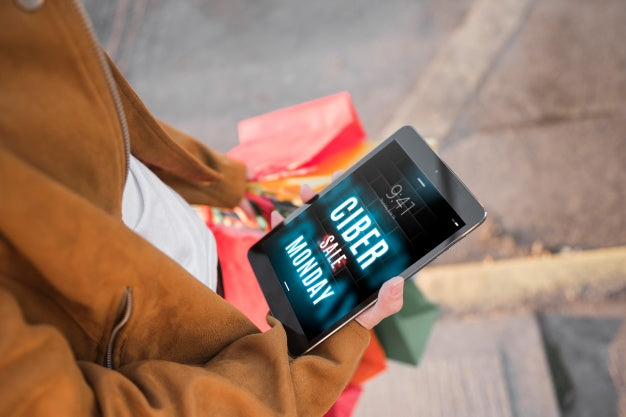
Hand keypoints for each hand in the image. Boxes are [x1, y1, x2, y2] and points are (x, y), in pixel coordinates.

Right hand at [270, 176, 403, 330]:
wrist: (322, 338)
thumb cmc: (353, 321)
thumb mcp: (374, 313)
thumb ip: (388, 303)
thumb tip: (397, 282)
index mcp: (357, 256)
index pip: (357, 224)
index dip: (356, 202)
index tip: (354, 184)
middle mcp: (337, 249)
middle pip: (334, 216)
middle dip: (331, 194)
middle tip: (334, 181)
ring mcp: (317, 253)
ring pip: (311, 222)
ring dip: (307, 204)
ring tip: (305, 193)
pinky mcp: (296, 262)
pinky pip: (286, 241)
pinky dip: (279, 227)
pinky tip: (278, 219)